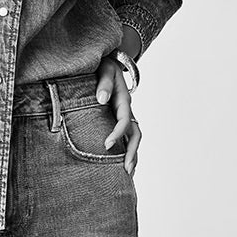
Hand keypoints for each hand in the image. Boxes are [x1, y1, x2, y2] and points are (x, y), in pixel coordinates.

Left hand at [95, 56, 140, 175]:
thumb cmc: (104, 65)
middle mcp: (127, 111)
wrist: (108, 62)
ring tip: (127, 174)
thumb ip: (103, 82)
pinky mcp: (120, 121)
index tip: (106, 145)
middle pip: (135, 134)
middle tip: (125, 169)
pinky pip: (127, 139)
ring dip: (132, 156)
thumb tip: (102, 99)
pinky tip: (122, 167)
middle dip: (131, 152)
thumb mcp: (104, 68)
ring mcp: (125, 117)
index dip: (117, 134)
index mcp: (123, 100)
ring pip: (133, 139)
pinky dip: (128, 153)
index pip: (124, 121)